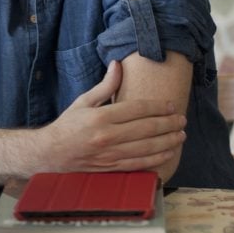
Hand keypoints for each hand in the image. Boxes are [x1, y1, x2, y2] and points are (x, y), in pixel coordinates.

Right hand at [33, 60, 186, 172]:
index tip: (170, 105)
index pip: (136, 110)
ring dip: (167, 141)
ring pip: (147, 147)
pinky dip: (157, 158)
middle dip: (168, 123)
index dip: (157, 107)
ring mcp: (110, 154)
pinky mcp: (112, 167)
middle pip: (146, 129)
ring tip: (181, 134)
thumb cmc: (68, 125)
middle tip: (182, 119)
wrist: (51, 153)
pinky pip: (139, 163)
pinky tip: (168, 152)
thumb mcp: (83, 101)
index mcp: (100, 117)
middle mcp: (107, 136)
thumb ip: (104, 85)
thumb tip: (118, 65)